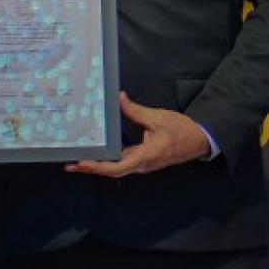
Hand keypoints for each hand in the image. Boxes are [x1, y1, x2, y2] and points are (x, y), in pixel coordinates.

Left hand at [65, 92, 210, 177]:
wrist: (199, 140)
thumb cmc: (181, 130)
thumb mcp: (157, 117)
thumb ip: (135, 111)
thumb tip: (119, 98)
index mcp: (144, 157)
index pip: (115, 168)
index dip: (96, 167)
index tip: (80, 163)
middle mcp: (140, 165)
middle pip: (111, 170)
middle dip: (90, 168)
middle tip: (70, 163)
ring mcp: (141, 164)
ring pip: (116, 168)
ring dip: (97, 165)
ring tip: (78, 159)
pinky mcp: (142, 159)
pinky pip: (122, 162)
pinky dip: (108, 159)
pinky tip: (98, 152)